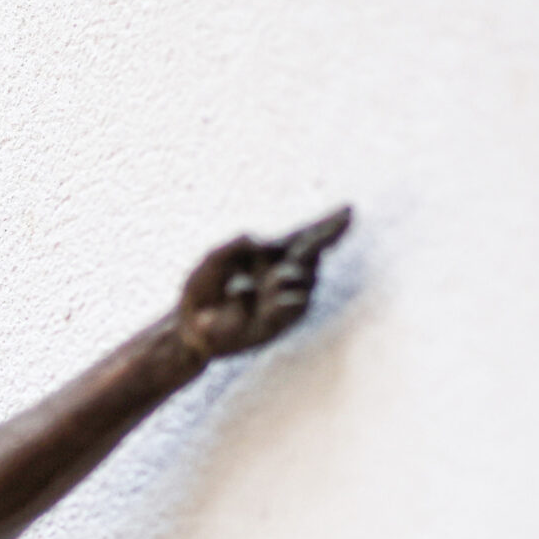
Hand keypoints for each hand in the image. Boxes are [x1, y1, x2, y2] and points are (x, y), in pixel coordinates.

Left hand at [174, 205, 351, 358]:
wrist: (190, 328)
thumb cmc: (203, 289)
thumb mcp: (212, 261)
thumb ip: (231, 246)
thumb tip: (257, 239)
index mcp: (271, 255)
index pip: (303, 236)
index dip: (327, 224)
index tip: (349, 210)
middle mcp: (284, 275)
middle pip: (312, 252)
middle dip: (326, 236)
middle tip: (342, 221)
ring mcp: (284, 299)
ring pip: (302, 279)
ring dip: (289, 275)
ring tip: (271, 279)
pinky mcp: (278, 324)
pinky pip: (290, 308)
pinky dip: (281, 301)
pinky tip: (276, 299)